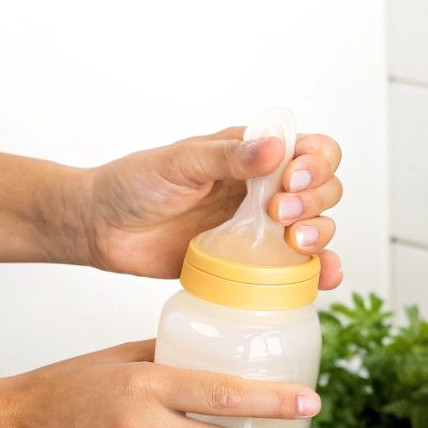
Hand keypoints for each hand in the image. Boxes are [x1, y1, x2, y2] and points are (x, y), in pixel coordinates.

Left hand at [56, 128, 344, 286]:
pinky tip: (323, 278)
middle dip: (315, 200)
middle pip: (325, 189)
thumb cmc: (134, 184)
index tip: (291, 179)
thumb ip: (226, 156)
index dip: (316, 163)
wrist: (102, 228)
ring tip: (293, 242)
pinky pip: (299, 269)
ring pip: (319, 227)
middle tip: (278, 212)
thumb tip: (275, 149)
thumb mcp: (178, 163)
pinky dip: (320, 272)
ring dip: (321, 234)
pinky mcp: (253, 266)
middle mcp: (265, 189)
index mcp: (253, 154)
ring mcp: (262, 228)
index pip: (313, 149)